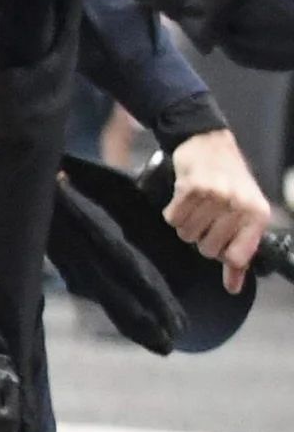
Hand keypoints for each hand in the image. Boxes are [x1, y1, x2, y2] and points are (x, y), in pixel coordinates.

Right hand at [162, 127, 275, 290]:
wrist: (209, 143)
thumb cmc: (229, 183)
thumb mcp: (244, 216)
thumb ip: (240, 252)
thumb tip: (233, 288)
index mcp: (258, 214)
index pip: (237, 257)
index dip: (223, 255)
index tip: (221, 242)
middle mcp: (239, 205)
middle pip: (207, 249)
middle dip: (202, 238)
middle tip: (207, 217)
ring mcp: (215, 195)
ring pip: (187, 235)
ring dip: (186, 224)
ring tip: (196, 206)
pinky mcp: (190, 188)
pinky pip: (173, 219)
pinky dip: (173, 213)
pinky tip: (184, 199)